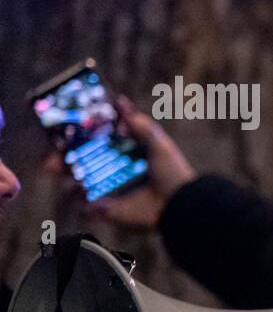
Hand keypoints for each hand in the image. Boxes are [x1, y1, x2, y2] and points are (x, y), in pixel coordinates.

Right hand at [41, 94, 196, 229]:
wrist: (180, 202)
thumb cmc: (172, 172)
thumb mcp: (156, 142)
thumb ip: (138, 123)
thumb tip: (119, 100)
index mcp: (118, 153)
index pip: (88, 144)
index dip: (72, 139)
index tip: (60, 134)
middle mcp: (108, 171)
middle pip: (74, 164)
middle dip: (58, 160)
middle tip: (53, 159)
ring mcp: (105, 191)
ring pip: (73, 184)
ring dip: (66, 180)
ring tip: (71, 178)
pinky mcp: (107, 211)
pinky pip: (84, 207)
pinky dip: (80, 201)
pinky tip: (84, 195)